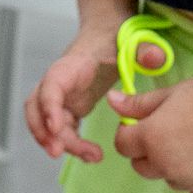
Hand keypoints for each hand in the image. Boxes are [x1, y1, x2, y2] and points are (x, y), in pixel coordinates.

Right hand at [25, 20, 166, 161]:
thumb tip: (155, 58)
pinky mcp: (69, 107)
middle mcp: (60, 81)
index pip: (52, 84)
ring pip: (43, 121)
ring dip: (56, 141)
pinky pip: (59, 128)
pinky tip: (91, 153)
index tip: (56, 127)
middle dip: (42, 130)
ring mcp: (62, 95)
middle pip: (37, 106)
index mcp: (73, 65)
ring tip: (90, 157)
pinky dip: (69, 143)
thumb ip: (143, 49)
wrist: (105, 34)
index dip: (49, 105)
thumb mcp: (132, 41)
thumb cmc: (114, 38)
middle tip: (59, 152)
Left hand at [108, 68, 192, 192]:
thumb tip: (112, 101)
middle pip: (143, 166)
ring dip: (177, 167)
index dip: (130, 132)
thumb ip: (138, 103)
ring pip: (172, 180)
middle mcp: (168, 166)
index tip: (144, 122)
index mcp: (151, 139)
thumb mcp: (171, 92)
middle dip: (150, 151)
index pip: (123, 145)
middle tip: (173, 131)